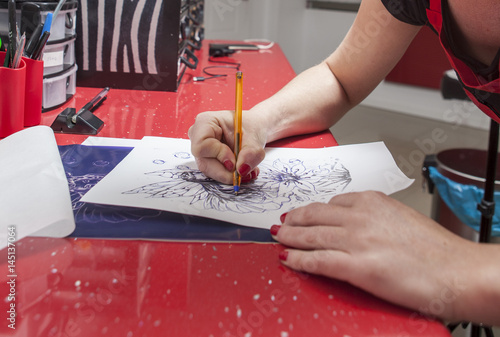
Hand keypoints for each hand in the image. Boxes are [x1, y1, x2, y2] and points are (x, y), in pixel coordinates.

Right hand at [188, 110, 265, 183]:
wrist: (253, 129)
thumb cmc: (251, 126)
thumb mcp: (255, 138)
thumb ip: (250, 153)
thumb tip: (242, 170)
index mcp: (205, 122)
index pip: (202, 145)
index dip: (219, 156)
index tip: (234, 161)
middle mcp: (198, 136)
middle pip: (204, 163)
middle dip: (225, 172)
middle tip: (244, 173)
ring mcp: (201, 149)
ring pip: (209, 171)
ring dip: (229, 175)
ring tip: (249, 172)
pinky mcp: (206, 160)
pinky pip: (214, 173)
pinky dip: (229, 175)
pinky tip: (243, 170)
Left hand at [271, 191, 480, 321]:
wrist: (456, 271)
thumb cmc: (436, 249)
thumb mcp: (401, 217)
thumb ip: (375, 215)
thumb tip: (355, 221)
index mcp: (372, 202)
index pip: (332, 202)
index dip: (313, 210)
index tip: (304, 214)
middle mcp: (359, 217)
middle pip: (314, 215)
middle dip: (294, 220)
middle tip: (282, 223)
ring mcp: (355, 241)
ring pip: (310, 235)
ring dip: (289, 237)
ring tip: (277, 238)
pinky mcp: (356, 266)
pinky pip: (316, 260)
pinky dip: (297, 259)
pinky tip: (287, 259)